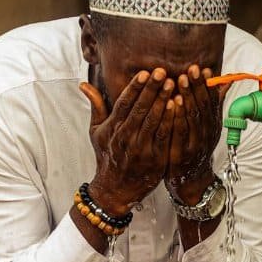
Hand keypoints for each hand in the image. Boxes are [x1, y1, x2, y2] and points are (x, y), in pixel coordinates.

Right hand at [80, 68, 176, 212]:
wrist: (114, 189)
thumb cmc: (106, 156)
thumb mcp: (96, 131)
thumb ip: (95, 106)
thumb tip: (83, 84)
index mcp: (112, 128)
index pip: (123, 103)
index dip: (134, 87)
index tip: (144, 72)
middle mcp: (124, 137)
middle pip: (139, 109)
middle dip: (151, 89)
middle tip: (162, 72)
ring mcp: (140, 149)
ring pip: (153, 121)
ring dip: (163, 101)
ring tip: (173, 84)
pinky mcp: (155, 159)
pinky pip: (164, 136)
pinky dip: (171, 120)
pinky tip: (178, 106)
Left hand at [167, 66, 228, 203]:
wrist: (191, 181)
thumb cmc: (196, 148)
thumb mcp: (207, 127)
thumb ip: (213, 105)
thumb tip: (225, 82)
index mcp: (213, 125)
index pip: (212, 102)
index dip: (208, 85)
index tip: (203, 69)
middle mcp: (207, 134)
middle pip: (203, 107)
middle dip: (196, 87)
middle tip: (190, 70)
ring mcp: (195, 145)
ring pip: (192, 118)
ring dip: (187, 98)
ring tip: (179, 81)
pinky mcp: (182, 154)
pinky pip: (179, 133)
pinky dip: (176, 117)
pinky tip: (170, 104)